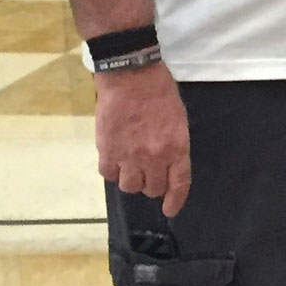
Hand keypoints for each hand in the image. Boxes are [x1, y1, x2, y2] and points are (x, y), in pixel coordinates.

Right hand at [95, 61, 191, 217]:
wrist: (130, 75)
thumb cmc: (159, 91)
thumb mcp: (178, 118)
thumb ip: (174, 144)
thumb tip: (167, 164)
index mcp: (177, 147)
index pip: (178, 184)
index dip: (174, 200)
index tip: (169, 210)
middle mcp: (154, 157)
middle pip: (151, 188)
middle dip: (151, 184)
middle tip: (148, 172)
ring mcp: (129, 156)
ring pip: (129, 186)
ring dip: (131, 179)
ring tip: (130, 164)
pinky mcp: (107, 152)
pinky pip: (108, 175)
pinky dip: (112, 170)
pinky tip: (115, 159)